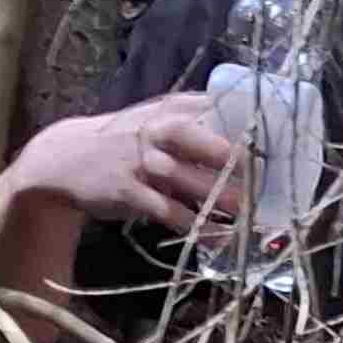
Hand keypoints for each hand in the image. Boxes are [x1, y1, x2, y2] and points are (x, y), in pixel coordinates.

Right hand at [2, 94, 246, 237]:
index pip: (212, 106)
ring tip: (250, 213)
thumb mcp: (155, 120)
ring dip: (221, 198)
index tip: (278, 140)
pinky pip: (168, 211)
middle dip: (232, 156)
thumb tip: (251, 130)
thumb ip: (196, 121)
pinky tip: (218, 236)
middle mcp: (155, 132)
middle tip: (266, 175)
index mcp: (169, 111)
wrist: (63, 160)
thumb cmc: (125, 140)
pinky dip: (195, 225)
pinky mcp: (129, 192)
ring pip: (187, 178)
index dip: (245, 122)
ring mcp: (141, 162)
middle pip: (198, 138)